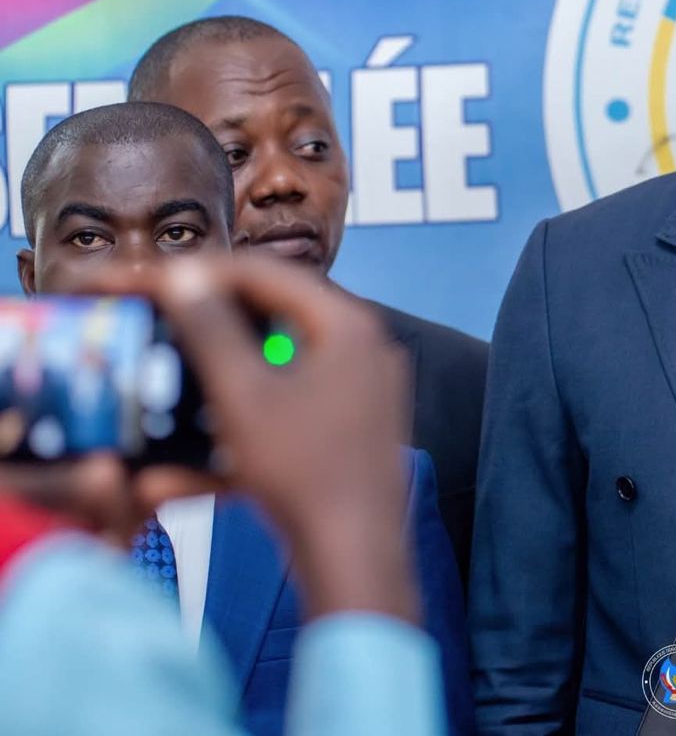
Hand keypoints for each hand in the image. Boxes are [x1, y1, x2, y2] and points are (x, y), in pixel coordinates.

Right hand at [118, 255, 417, 623]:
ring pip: (280, 365)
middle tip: (162, 317)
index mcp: (348, 326)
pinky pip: (291, 409)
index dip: (208, 271)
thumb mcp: (243, 396)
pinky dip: (246, 422)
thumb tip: (186, 275)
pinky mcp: (354, 429)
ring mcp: (365, 390)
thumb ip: (212, 330)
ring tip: (175, 372)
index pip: (270, 273)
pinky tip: (187, 460)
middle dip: (214, 318)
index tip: (158, 279)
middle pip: (277, 314)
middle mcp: (366, 349)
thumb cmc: (304, 472)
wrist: (354, 555)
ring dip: (224, 374)